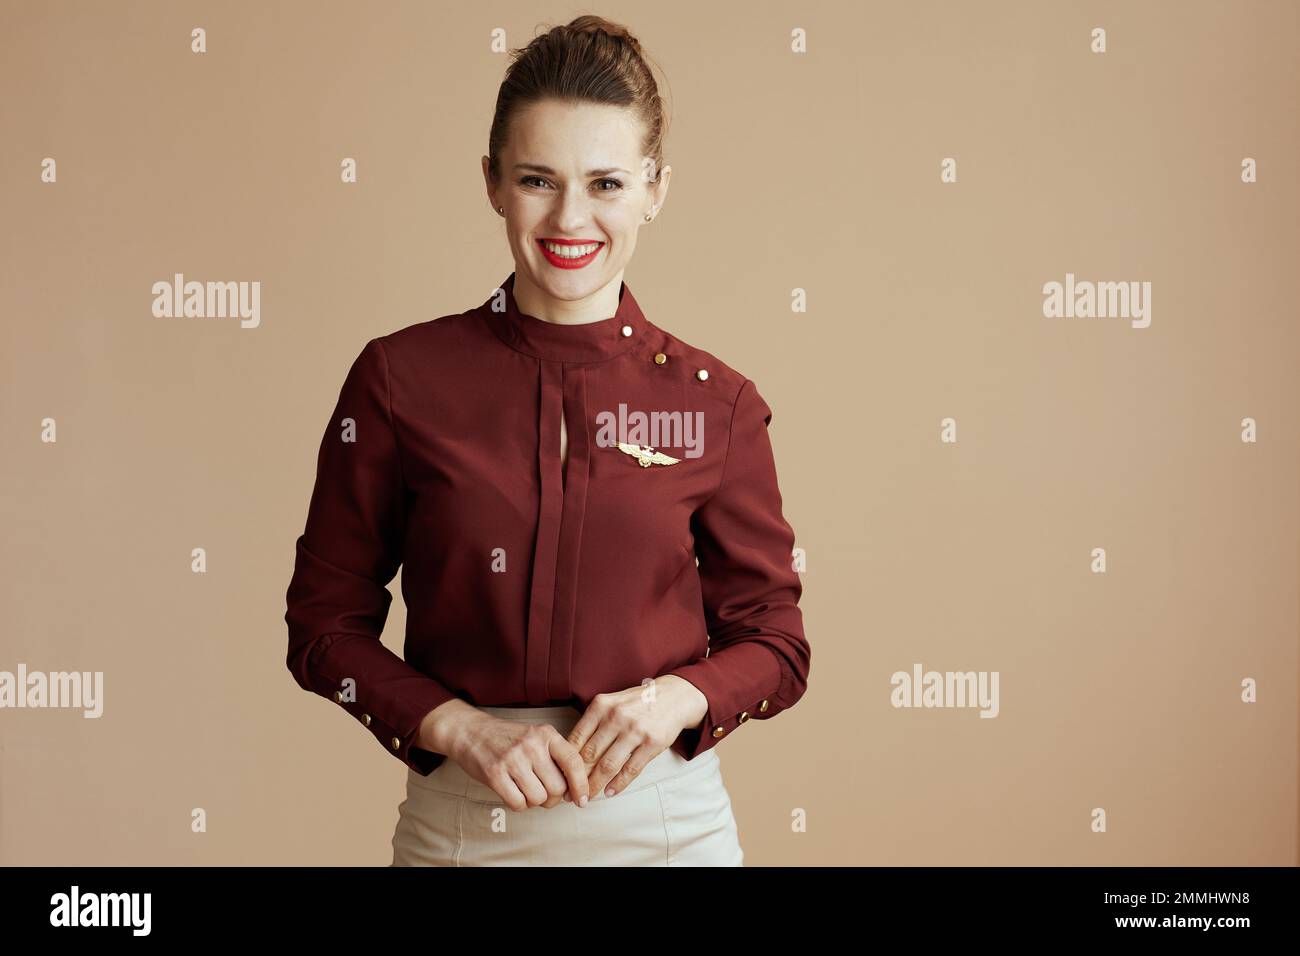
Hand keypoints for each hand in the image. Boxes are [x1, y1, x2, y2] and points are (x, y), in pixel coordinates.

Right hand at [419, 702, 589, 811]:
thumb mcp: (536, 737)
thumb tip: (574, 790)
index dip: (581, 785)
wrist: (471, 732)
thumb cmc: (508, 739)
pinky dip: (518, 804)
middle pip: (557, 787)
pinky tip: (513, 792)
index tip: (581, 800)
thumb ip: (555, 757)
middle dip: (553, 798)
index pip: (574, 762)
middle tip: (544, 794)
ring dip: (534, 802)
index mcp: (546, 734)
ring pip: (539, 798)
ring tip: (526, 790)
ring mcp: (513, 759)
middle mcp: (532, 745)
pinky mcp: (495, 774)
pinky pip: (518, 803)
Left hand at [565, 676, 707, 801]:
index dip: (566, 761)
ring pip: (608, 765)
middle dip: (577, 778)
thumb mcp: (611, 703)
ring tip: (588, 797)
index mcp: (601, 705)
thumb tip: (571, 754)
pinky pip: (630, 769)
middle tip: (570, 793)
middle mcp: (616, 716)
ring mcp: (635, 730)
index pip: (577, 738)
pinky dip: (618, 784)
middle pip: (590, 754)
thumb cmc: (637, 703)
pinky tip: (609, 792)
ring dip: (595, 785)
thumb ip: (593, 723)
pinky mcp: (652, 743)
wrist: (673, 697)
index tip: (561, 776)